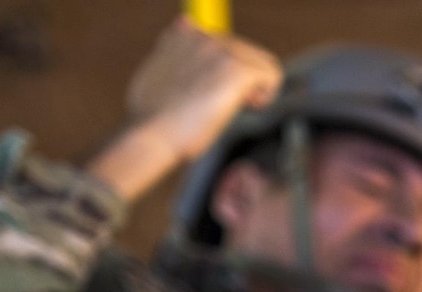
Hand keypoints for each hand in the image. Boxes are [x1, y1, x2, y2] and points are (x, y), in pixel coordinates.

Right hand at [85, 18, 281, 202]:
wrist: (150, 134)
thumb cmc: (151, 118)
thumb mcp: (157, 72)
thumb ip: (174, 52)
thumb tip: (183, 27)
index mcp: (184, 34)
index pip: (226, 46)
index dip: (227, 71)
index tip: (216, 93)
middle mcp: (203, 36)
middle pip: (248, 52)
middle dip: (245, 78)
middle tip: (231, 104)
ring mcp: (219, 51)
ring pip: (263, 62)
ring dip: (257, 87)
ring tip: (242, 106)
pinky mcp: (235, 70)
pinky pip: (272, 74)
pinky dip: (268, 94)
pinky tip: (251, 107)